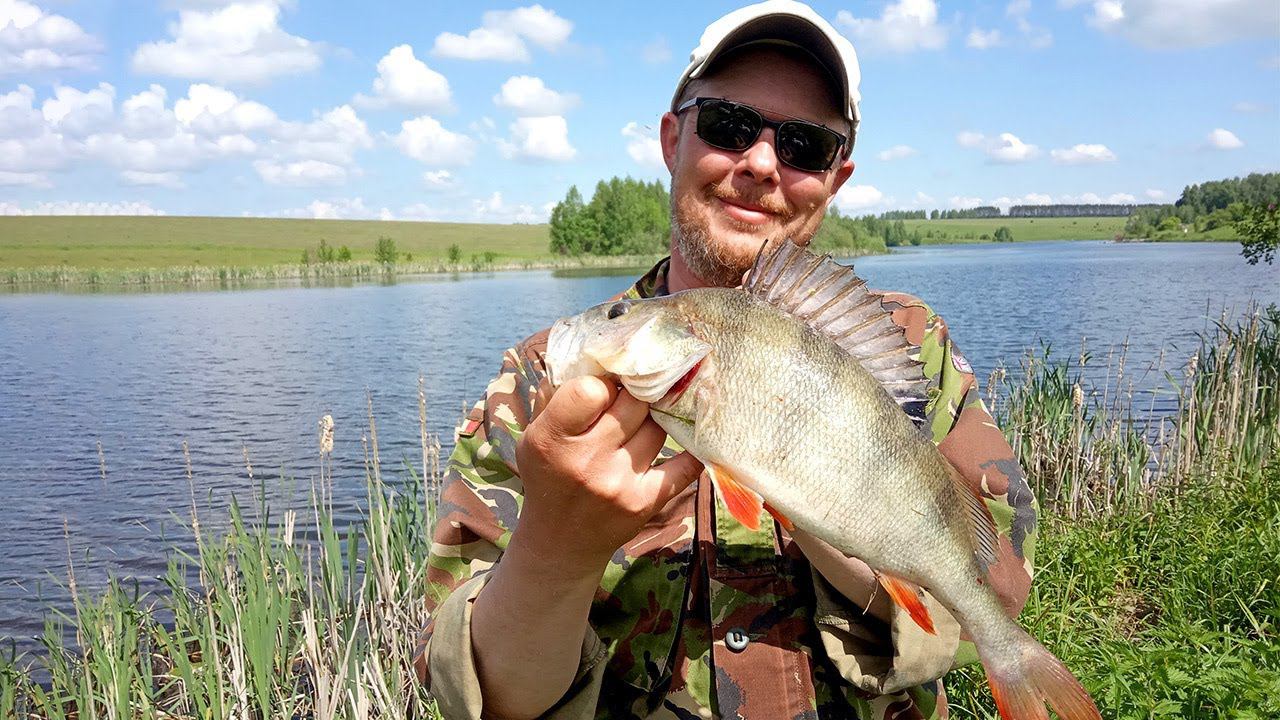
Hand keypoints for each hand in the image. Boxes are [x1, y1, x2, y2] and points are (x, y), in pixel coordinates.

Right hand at [514, 375, 702, 576]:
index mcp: (551, 438)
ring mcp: (619, 482)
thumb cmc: (550, 475)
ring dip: (655, 420)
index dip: (603, 384)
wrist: (562, 542)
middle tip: (636, 396)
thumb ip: (558, 395)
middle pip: (634, 403)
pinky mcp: (646, 502)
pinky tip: (690, 434)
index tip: (605, 389)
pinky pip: (685, 464)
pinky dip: (691, 448)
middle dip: (636, 395)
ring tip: (646, 421)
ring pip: (658, 427)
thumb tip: (597, 355)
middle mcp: (585, 461)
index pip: (591, 389)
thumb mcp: (536, 434)